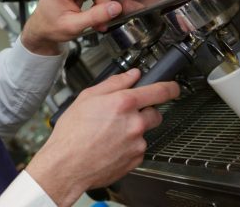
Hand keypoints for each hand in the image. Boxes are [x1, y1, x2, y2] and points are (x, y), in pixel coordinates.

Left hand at [21, 0, 122, 54]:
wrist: (41, 28)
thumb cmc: (52, 27)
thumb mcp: (73, 26)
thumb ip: (95, 16)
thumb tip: (116, 7)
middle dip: (102, 4)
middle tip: (101, 24)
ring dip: (101, 4)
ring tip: (97, 22)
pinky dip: (98, 1)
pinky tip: (94, 13)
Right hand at [25, 70, 179, 206]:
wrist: (67, 165)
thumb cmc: (72, 132)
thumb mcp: (87, 97)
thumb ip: (114, 83)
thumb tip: (131, 75)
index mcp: (124, 103)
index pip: (160, 91)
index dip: (170, 87)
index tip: (172, 87)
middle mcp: (135, 123)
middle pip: (155, 113)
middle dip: (145, 111)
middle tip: (124, 114)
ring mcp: (137, 143)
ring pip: (144, 131)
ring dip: (133, 130)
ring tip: (110, 133)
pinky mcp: (136, 159)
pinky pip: (138, 148)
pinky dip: (128, 146)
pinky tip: (110, 145)